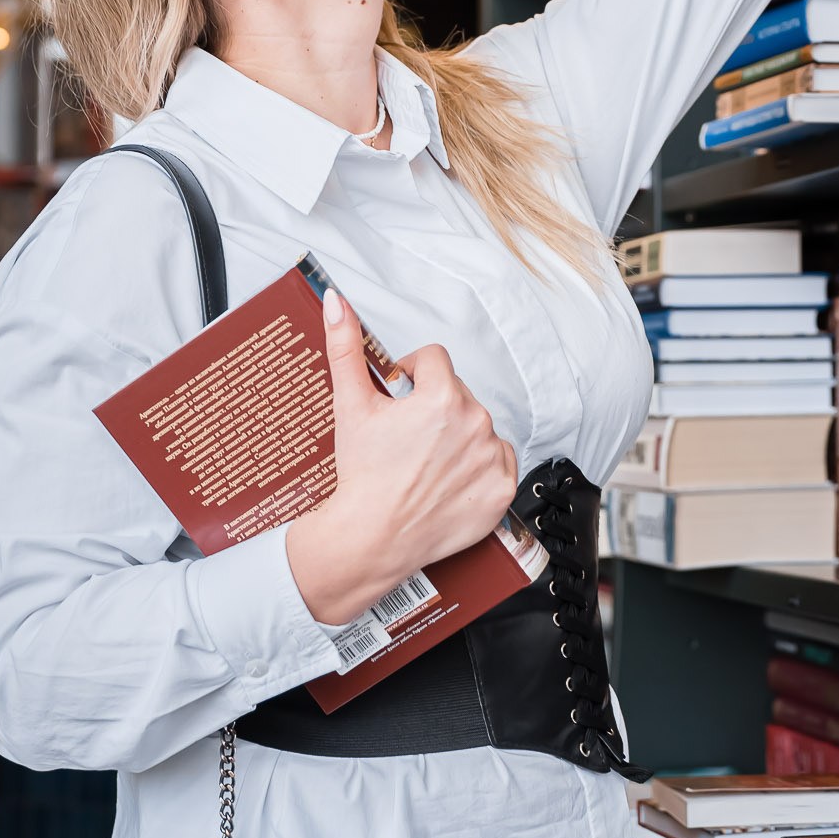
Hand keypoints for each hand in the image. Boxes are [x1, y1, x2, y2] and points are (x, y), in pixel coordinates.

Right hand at [286, 287, 518, 627]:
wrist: (372, 537)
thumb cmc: (362, 474)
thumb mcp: (350, 406)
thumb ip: (344, 347)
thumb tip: (336, 300)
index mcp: (442, 396)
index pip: (433, 360)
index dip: (411, 374)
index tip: (398, 395)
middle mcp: (476, 422)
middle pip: (458, 394)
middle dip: (435, 408)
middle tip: (408, 438)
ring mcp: (492, 458)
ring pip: (478, 428)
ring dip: (459, 436)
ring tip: (427, 462)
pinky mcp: (502, 490)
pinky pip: (499, 462)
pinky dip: (479, 468)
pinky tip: (450, 481)